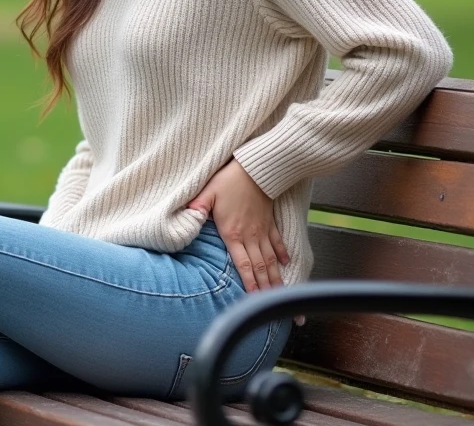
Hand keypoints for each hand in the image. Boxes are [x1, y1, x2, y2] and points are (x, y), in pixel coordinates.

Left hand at [186, 159, 289, 293]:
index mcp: (233, 233)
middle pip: (259, 267)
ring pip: (271, 259)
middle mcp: (250, 236)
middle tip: (271, 304)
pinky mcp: (270, 222)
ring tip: (280, 293)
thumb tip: (186, 217)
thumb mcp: (208, 193)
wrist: (256, 168)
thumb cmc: (230, 179)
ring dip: (276, 277)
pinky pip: (278, 242)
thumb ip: (197, 208)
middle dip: (265, 287)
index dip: (249, 283)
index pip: (242, 264)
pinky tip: (286, 264)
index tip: (254, 299)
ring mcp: (262, 230)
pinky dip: (283, 254)